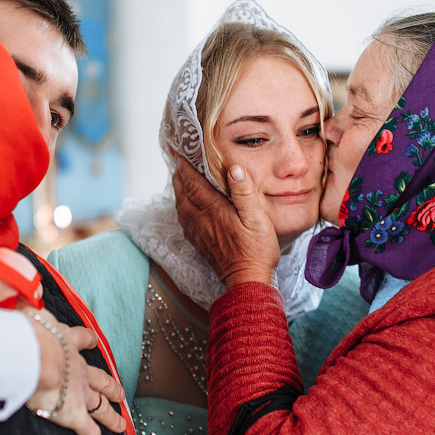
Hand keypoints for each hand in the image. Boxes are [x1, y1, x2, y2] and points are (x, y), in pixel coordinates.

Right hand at [21, 306, 126, 434]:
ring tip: (120, 424)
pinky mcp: (75, 414)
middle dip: (111, 387)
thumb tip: (19, 298)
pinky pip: (89, 434)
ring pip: (101, 407)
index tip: (92, 342)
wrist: (30, 355)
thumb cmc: (23, 333)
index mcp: (66, 341)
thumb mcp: (25, 314)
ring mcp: (80, 392)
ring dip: (111, 417)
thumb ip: (25, 308)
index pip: (82, 339)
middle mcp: (78, 368)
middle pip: (101, 379)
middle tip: (120, 393)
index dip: (87, 341)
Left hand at [172, 158, 278, 287]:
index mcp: (214, 211)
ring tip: (179, 182)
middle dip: (179, 177)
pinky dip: (181, 211)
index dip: (185, 167)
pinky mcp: (201, 245)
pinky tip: (185, 210)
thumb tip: (234, 168)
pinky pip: (184, 223)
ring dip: (178, 193)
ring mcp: (199, 234)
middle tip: (177, 164)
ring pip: (181, 209)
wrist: (247, 281)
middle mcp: (202, 221)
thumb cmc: (257, 250)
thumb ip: (244, 192)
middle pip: (183, 194)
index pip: (194, 184)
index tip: (178, 153)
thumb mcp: (257, 218)